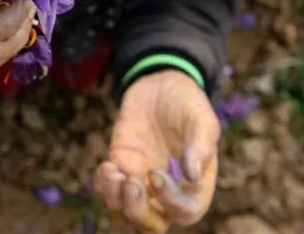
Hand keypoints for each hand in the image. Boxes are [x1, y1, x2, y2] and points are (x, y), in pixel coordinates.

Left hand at [93, 70, 220, 232]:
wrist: (161, 84)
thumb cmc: (187, 102)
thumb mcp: (200, 118)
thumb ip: (200, 144)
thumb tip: (192, 174)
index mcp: (196, 184)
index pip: (186, 212)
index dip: (170, 202)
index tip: (156, 173)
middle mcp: (168, 190)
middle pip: (152, 225)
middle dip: (137, 212)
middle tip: (131, 181)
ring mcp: (142, 180)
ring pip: (126, 214)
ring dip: (115, 200)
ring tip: (113, 170)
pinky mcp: (122, 166)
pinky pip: (108, 192)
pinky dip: (103, 187)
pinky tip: (107, 167)